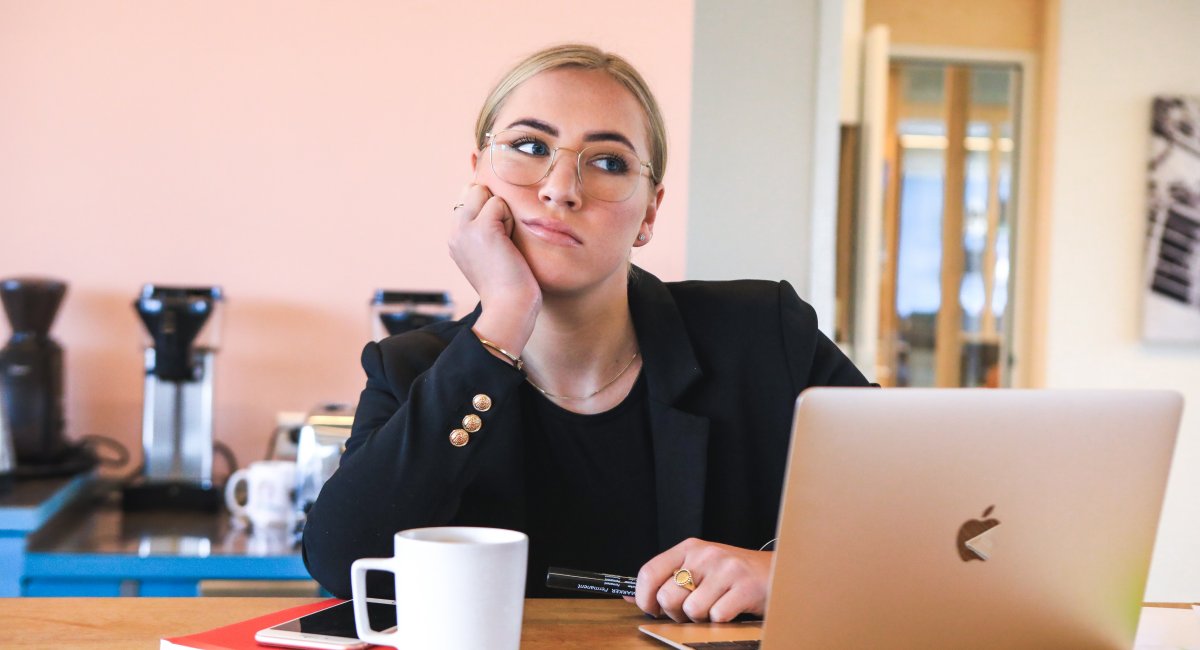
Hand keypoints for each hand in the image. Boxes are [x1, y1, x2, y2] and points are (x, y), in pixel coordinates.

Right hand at [448, 184, 540, 352]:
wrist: (508, 307)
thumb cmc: (508, 283)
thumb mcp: (487, 252)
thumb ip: (483, 228)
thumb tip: (493, 200)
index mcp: (454, 237)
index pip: (467, 197)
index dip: (488, 208)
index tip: (497, 239)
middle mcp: (454, 231)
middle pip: (474, 189)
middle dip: (493, 206)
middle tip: (501, 239)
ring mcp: (464, 228)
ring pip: (485, 193)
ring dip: (503, 213)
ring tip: (504, 243)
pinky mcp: (481, 228)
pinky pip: (499, 203)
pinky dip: (509, 220)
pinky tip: (507, 244)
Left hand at [627, 538, 771, 622]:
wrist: (781, 571)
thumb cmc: (734, 574)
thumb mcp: (699, 568)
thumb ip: (667, 579)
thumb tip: (630, 597)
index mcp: (689, 547)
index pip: (649, 571)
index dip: (644, 597)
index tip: (651, 610)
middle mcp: (705, 554)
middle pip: (668, 596)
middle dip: (676, 613)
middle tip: (690, 612)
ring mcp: (726, 569)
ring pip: (692, 610)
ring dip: (701, 619)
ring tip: (714, 608)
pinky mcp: (745, 587)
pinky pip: (717, 616)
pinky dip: (721, 621)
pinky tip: (731, 609)